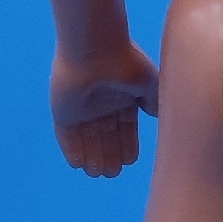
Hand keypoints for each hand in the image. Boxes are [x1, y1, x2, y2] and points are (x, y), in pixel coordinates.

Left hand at [50, 42, 159, 177]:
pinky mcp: (62, 110)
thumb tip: (159, 117)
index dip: (127, 144)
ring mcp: (80, 107)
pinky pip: (65, 135)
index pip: (125, 127)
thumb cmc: (125, 62)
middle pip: (105, 136)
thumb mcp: (150, 84)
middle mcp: (101, 103)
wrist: (95, 47)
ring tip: (99, 174)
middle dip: (109, 154)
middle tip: (113, 174)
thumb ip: (155, 102)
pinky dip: (71, 149)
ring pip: (86, 138)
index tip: (129, 161)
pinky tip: (78, 165)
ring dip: (92, 156)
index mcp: (122, 96)